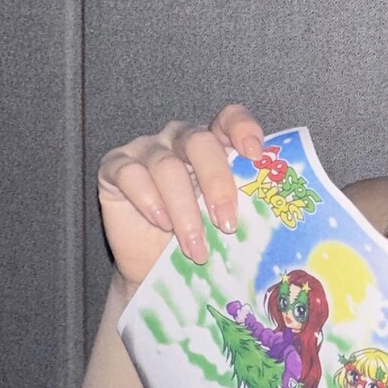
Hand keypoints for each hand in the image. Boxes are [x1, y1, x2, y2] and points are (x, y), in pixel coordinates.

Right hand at [95, 104, 258, 290]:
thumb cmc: (195, 239)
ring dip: (185, 211)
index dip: (243, 129)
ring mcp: (146, 150)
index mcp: (213, 146)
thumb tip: (272, 214)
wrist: (152, 267)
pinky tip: (161, 224)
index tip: (256, 156)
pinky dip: (149, 201)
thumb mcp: (223, 221)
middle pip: (200, 142)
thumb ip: (243, 204)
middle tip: (227, 224)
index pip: (229, 119)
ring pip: (167, 166)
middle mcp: (179, 140)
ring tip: (196, 247)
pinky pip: (131, 175)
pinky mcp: (115, 167)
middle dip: (217, 183)